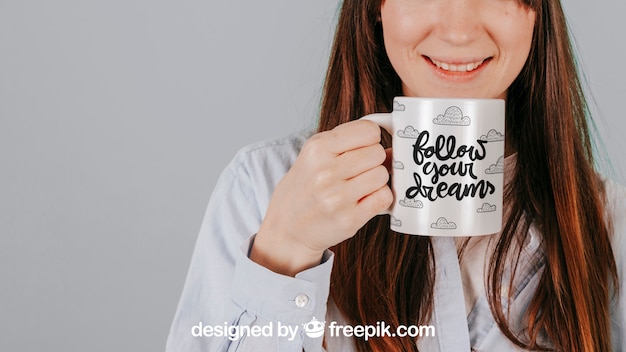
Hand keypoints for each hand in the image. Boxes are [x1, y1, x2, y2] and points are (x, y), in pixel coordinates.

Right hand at [251, 120, 392, 275]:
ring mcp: (337, 197)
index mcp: (317, 149)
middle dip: (373, 161)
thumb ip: (348, 142)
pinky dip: (379, 198)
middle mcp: (325, 172)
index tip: (363, 148)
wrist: (288, 227)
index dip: (370, 139)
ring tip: (360, 186)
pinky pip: (383, 197)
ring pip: (382, 175)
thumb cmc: (305, 187)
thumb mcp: (315, 155)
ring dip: (376, 181)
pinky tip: (365, 199)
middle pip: (377, 153)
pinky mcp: (349, 219)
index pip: (368, 130)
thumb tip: (392, 147)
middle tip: (359, 170)